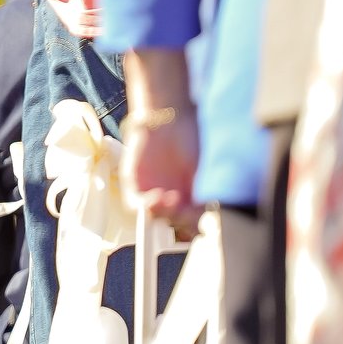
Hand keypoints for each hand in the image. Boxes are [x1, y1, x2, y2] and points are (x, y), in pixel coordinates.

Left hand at [125, 108, 201, 232]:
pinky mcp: (134, 185)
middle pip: (172, 225)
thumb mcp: (203, 170)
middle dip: (180, 220)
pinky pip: (135, 204)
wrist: (168, 118)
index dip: (195, 224)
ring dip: (163, 213)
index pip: (191, 225)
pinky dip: (144, 206)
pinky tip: (155, 198)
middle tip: (186, 208)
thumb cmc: (190, 141)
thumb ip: (202, 193)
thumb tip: (209, 215)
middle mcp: (171, 201)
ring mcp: (152, 194)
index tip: (201, 217)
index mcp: (190, 200)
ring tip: (171, 200)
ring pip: (154, 218)